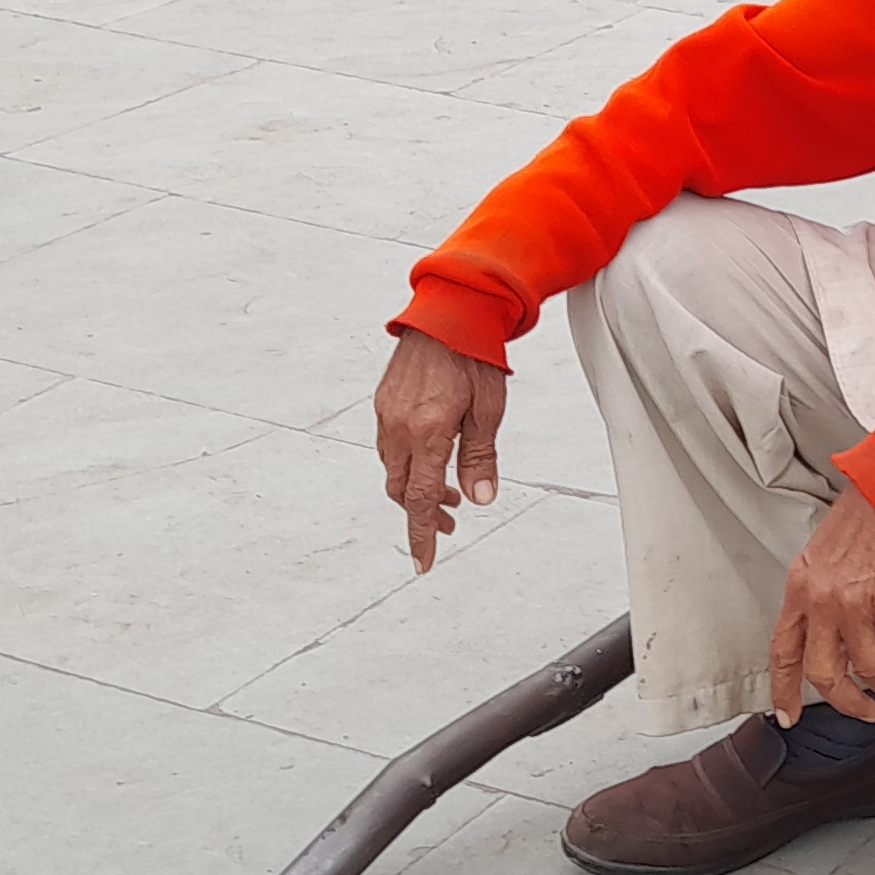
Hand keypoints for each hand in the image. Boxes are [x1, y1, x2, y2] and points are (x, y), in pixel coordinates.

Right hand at [373, 328, 505, 571]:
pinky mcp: (384, 402)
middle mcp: (399, 427)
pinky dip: (408, 463)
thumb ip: (481, 457)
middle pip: (403, 490)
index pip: (421, 500)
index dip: (422, 535)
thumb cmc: (475, 355)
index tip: (424, 561)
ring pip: (394, 470)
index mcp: (428, 432)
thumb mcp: (490, 410)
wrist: (450, 312)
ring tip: (448, 491)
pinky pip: (389, 446)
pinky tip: (431, 458)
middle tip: (450, 522)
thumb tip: (479, 498)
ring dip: (416, 488)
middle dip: (423, 514)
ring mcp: (387, 414)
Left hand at [770, 495, 874, 724]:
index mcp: (802, 585)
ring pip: (871, 669)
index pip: (784, 650)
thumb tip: (837, 627)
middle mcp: (824, 598)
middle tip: (865, 712)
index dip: (785, 690)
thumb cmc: (873, 505)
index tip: (789, 714)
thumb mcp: (828, 549)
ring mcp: (857, 602)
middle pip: (826, 673)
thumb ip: (825, 589)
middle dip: (848, 702)